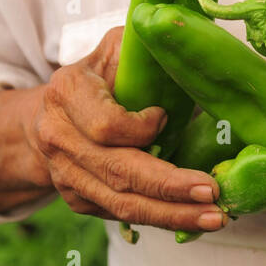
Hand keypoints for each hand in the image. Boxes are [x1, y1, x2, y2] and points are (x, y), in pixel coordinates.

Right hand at [26, 27, 226, 233]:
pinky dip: (160, 219)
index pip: (106, 126)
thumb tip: (189, 46)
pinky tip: (192, 218)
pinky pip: (122, 215)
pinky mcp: (78, 200)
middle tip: (213, 194)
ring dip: (172, 214)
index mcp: (67, 94)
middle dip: (170, 187)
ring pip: (122, 203)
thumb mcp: (115, 49)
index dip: (141, 128)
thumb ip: (144, 47)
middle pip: (119, 173)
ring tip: (214, 216)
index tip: (164, 117)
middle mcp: (59, 138)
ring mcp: (65, 174)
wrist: (51, 115)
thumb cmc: (98, 77)